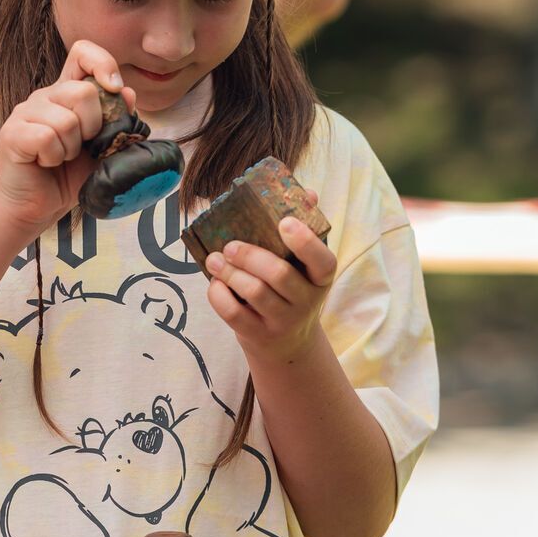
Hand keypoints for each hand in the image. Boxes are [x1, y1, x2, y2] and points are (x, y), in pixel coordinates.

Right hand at [0, 41, 135, 238]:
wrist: (37, 206)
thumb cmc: (68, 176)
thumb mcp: (103, 149)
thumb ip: (116, 122)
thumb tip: (128, 93)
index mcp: (67, 93)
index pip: (83, 52)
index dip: (103, 63)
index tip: (114, 89)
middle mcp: (45, 96)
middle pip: (84, 91)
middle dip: (93, 127)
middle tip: (81, 147)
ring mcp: (25, 112)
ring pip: (66, 120)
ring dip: (71, 148)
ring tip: (60, 158)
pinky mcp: (12, 132)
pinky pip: (46, 137)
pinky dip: (53, 157)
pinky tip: (45, 163)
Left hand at [204, 202, 336, 366]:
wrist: (287, 344)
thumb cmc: (292, 289)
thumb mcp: (304, 265)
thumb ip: (305, 229)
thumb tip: (308, 193)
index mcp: (321, 277)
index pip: (322, 260)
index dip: (305, 242)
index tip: (283, 222)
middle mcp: (307, 301)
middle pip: (279, 275)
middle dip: (250, 256)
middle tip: (230, 245)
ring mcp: (283, 321)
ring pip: (255, 293)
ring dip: (230, 273)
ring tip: (214, 260)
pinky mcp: (259, 335)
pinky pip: (234, 315)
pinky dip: (219, 296)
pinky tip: (215, 283)